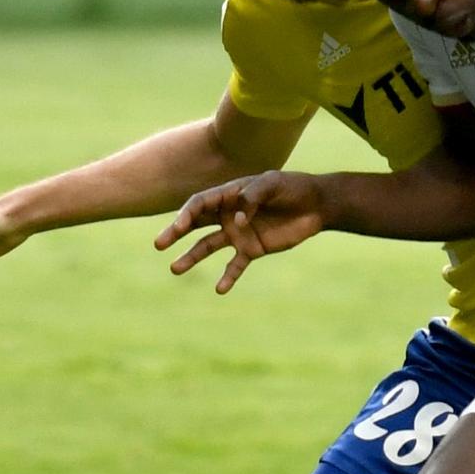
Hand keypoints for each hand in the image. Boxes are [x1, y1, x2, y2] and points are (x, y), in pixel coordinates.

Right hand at [154, 172, 330, 293]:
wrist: (316, 205)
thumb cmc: (293, 188)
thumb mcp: (273, 183)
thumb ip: (253, 195)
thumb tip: (240, 215)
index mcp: (229, 195)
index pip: (200, 204)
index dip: (187, 214)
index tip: (179, 226)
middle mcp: (227, 215)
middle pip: (195, 224)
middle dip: (176, 233)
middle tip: (159, 244)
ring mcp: (238, 233)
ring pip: (207, 246)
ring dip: (191, 257)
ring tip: (174, 269)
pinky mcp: (252, 249)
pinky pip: (235, 265)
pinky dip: (228, 277)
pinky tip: (220, 290)